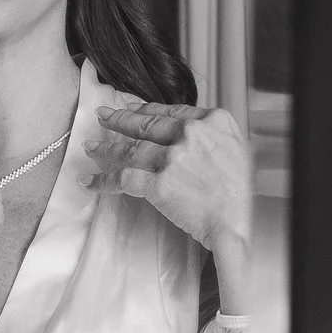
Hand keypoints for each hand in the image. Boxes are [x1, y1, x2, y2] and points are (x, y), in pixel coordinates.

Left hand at [87, 98, 251, 256]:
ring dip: (107, 148)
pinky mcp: (158, 184)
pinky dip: (103, 180)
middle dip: (120, 119)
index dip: (148, 110)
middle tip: (102, 115)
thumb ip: (213, 136)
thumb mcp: (237, 150)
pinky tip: (89, 180)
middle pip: (147, 125)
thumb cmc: (242, 194)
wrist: (239, 224)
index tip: (132, 109)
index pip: (173, 111)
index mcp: (213, 121)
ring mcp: (173, 158)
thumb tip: (191, 133)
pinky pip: (123, 178)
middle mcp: (191, 134)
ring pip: (131, 149)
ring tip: (91, 148)